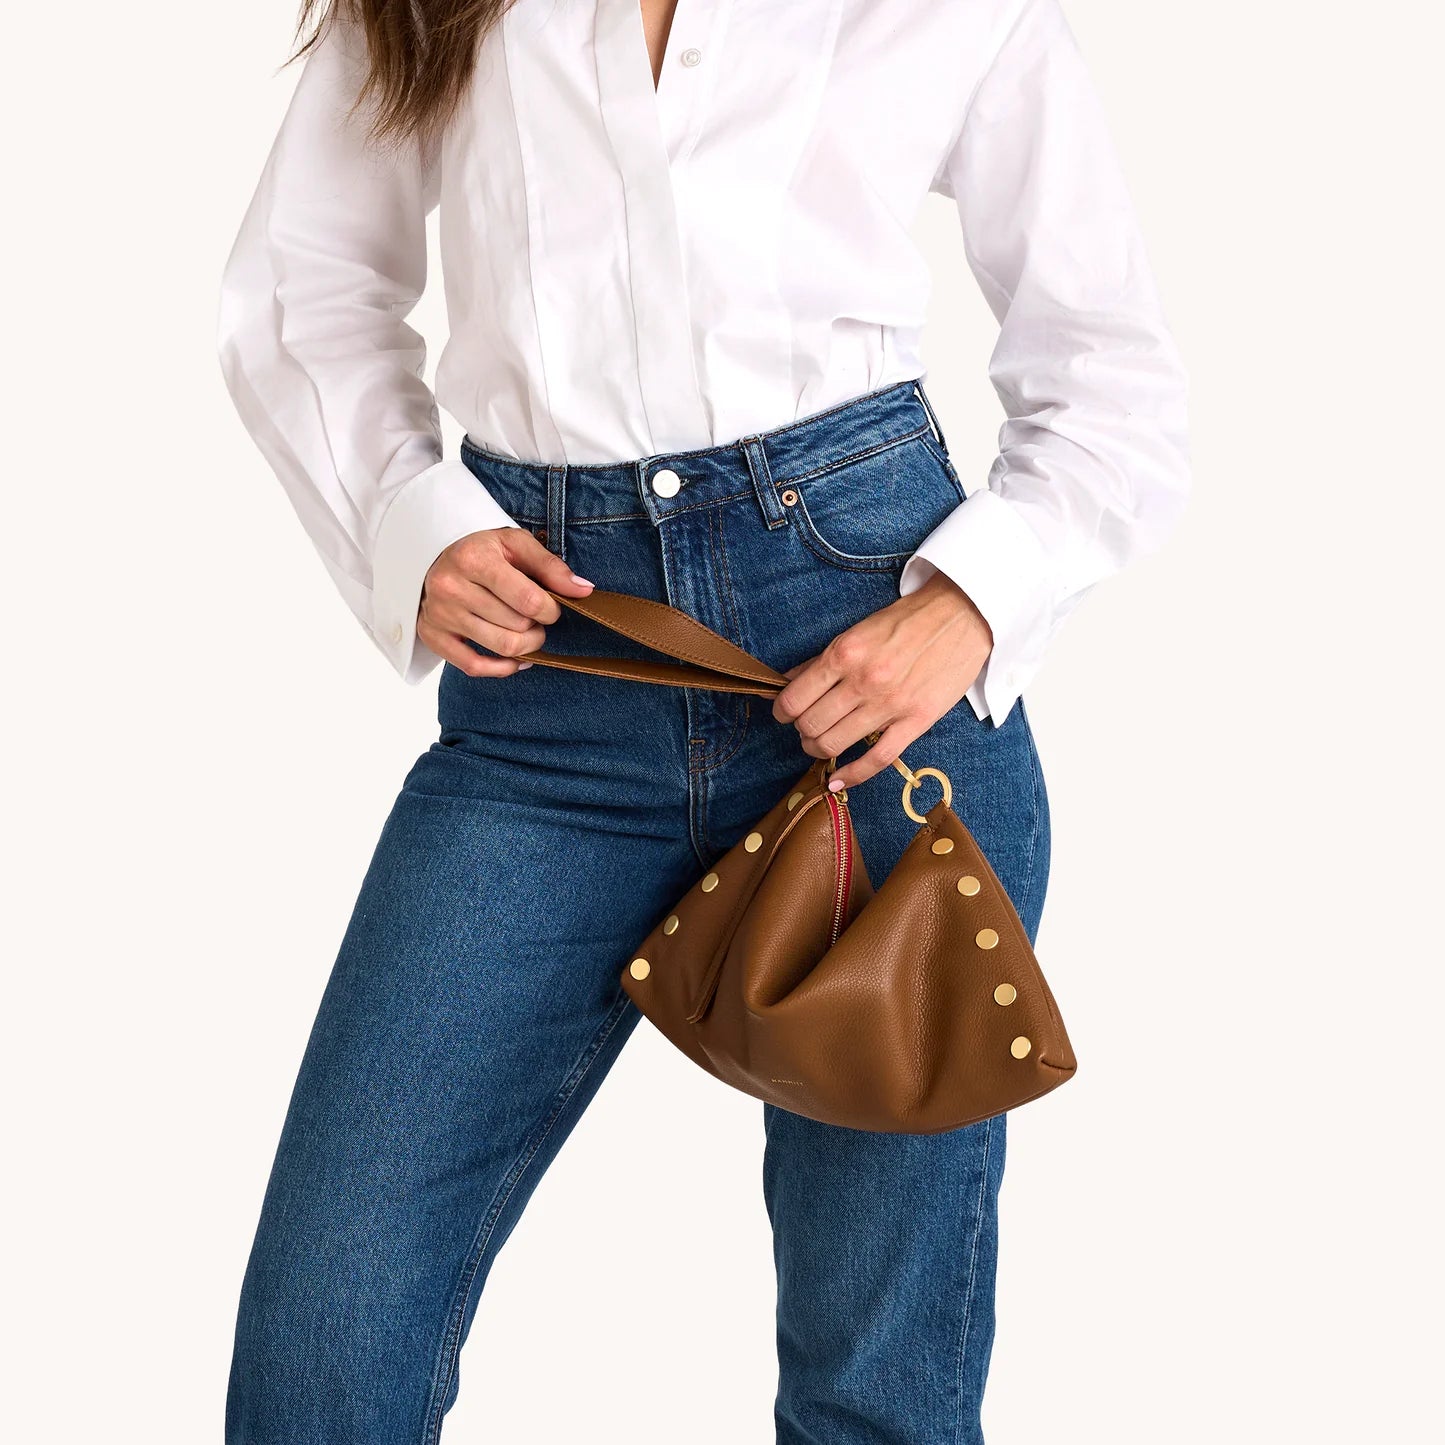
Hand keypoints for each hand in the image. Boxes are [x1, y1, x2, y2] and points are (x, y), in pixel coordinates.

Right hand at [417, 527, 594, 676]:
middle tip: (537, 618)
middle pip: (517, 627)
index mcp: (474, 560)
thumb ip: (551, 566)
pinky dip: (502, 669)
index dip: (551, 610)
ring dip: (526, 646)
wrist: (433, 556)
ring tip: (528, 633)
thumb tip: (584, 591)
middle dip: (538, 626)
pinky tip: (516, 660)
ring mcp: (439, 614)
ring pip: (501, 647)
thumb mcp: (516, 544)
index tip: (551, 606)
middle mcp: (451, 588)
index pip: (528, 601)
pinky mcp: (432, 635)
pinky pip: (473, 667)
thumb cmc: (483, 551)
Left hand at [770, 571, 992, 789]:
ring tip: (820, 744)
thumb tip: (787, 682)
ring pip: (835, 744)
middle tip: (805, 727)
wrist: (961, 616)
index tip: (784, 712)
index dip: (782, 711)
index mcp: (845, 654)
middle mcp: (863, 681)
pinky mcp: (916, 722)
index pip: (794, 699)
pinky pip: (877, 759)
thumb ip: (821, 660)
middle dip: (801, 732)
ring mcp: (890, 705)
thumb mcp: (857, 631)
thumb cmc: (907, 621)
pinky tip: (837, 780)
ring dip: (818, 750)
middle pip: (811, 725)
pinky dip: (852, 775)